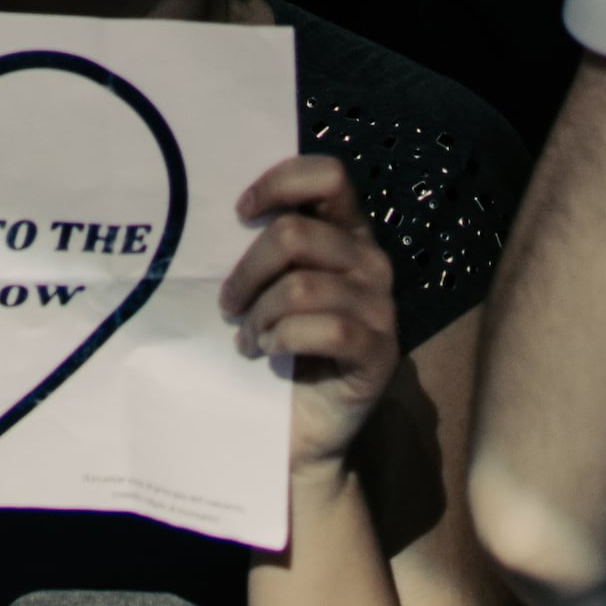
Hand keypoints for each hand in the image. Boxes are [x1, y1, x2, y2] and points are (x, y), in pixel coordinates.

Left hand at [219, 155, 404, 480]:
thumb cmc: (277, 346)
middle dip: (248, 270)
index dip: (281, 183)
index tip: (241, 212)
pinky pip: (328, 329)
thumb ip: (266, 248)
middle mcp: (371, 261)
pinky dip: (285, 339)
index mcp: (347, 233)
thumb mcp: (269, 287)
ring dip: (260, 315)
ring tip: (248, 339)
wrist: (299, 428)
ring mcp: (381, 307)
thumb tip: (224, 214)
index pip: (329, 176)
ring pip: (302, 286)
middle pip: (295, 234)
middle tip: (228, 303)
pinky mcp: (380, 352)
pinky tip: (269, 352)